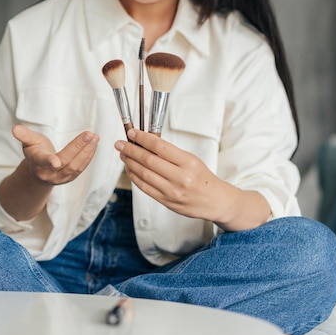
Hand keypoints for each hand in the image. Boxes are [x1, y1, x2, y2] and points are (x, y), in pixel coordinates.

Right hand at [13, 125, 98, 185]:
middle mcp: (49, 173)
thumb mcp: (28, 142)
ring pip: (76, 166)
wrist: (40, 172)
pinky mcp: (70, 178)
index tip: (56, 162)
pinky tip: (94, 144)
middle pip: (66, 162)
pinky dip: (89, 156)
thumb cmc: (35, 152)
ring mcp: (61, 178)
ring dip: (87, 152)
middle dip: (78, 148)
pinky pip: (81, 167)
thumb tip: (15, 129)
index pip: (43, 161)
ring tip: (94, 138)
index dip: (49, 161)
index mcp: (37, 163)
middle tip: (89, 135)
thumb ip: (24, 135)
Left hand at [114, 129, 228, 221]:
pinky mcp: (166, 201)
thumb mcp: (191, 160)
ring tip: (123, 155)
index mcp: (188, 162)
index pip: (160, 146)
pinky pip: (144, 187)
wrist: (214, 201)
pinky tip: (130, 169)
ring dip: (129, 163)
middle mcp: (180, 177)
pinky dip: (134, 177)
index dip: (142, 138)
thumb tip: (146, 143)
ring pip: (143, 174)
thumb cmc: (202, 178)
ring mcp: (172, 191)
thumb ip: (170, 153)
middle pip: (148, 160)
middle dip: (130, 150)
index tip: (132, 133)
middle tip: (120, 144)